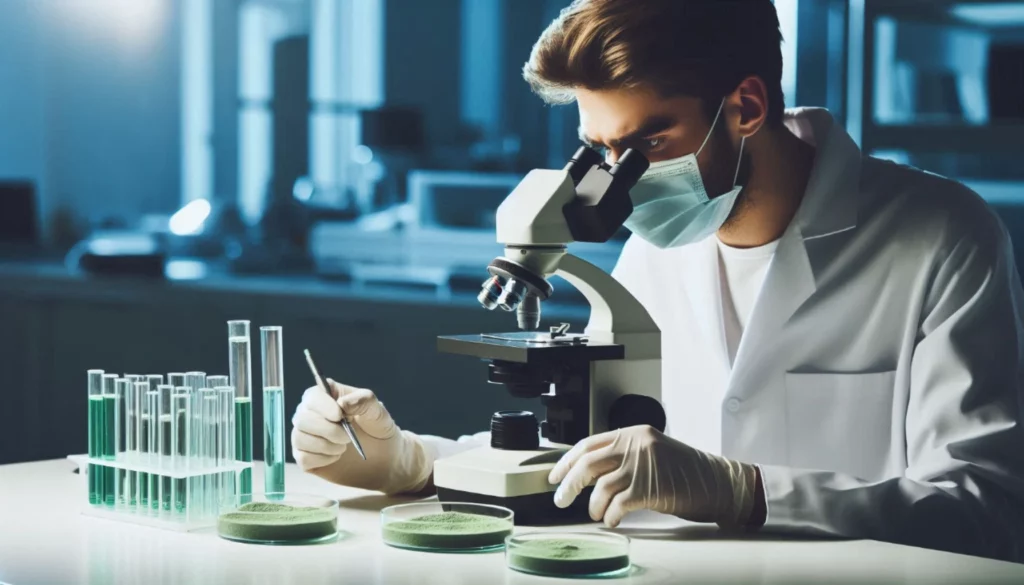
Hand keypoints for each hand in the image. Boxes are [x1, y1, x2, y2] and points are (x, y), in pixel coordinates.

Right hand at [291, 379, 432, 494]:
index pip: (312, 396)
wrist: (383, 457)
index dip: (322, 405)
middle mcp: (311, 414)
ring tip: (344, 447)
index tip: (339, 415)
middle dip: (327, 430)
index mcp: (326, 397)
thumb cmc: (377, 428)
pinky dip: (322, 459)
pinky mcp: (306, 457)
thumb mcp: (378, 411)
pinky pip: (303, 458)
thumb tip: (342, 403)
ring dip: (326, 445)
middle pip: (302, 418)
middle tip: (347, 437)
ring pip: (300, 438)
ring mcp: (306, 436)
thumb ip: (363, 401)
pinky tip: (336, 457)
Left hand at [548, 425, 757, 527]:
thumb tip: (589, 474)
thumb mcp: (651, 452)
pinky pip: (617, 504)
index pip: (588, 444)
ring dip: (593, 506)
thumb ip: (623, 455)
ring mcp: (642, 465)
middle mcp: (635, 444)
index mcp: (633, 432)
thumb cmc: (686, 472)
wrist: (718, 482)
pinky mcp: (650, 488)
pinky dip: (610, 515)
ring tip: (597, 514)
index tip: (554, 476)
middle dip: (569, 484)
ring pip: (600, 487)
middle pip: (588, 464)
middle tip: (560, 500)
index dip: (566, 461)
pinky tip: (613, 520)